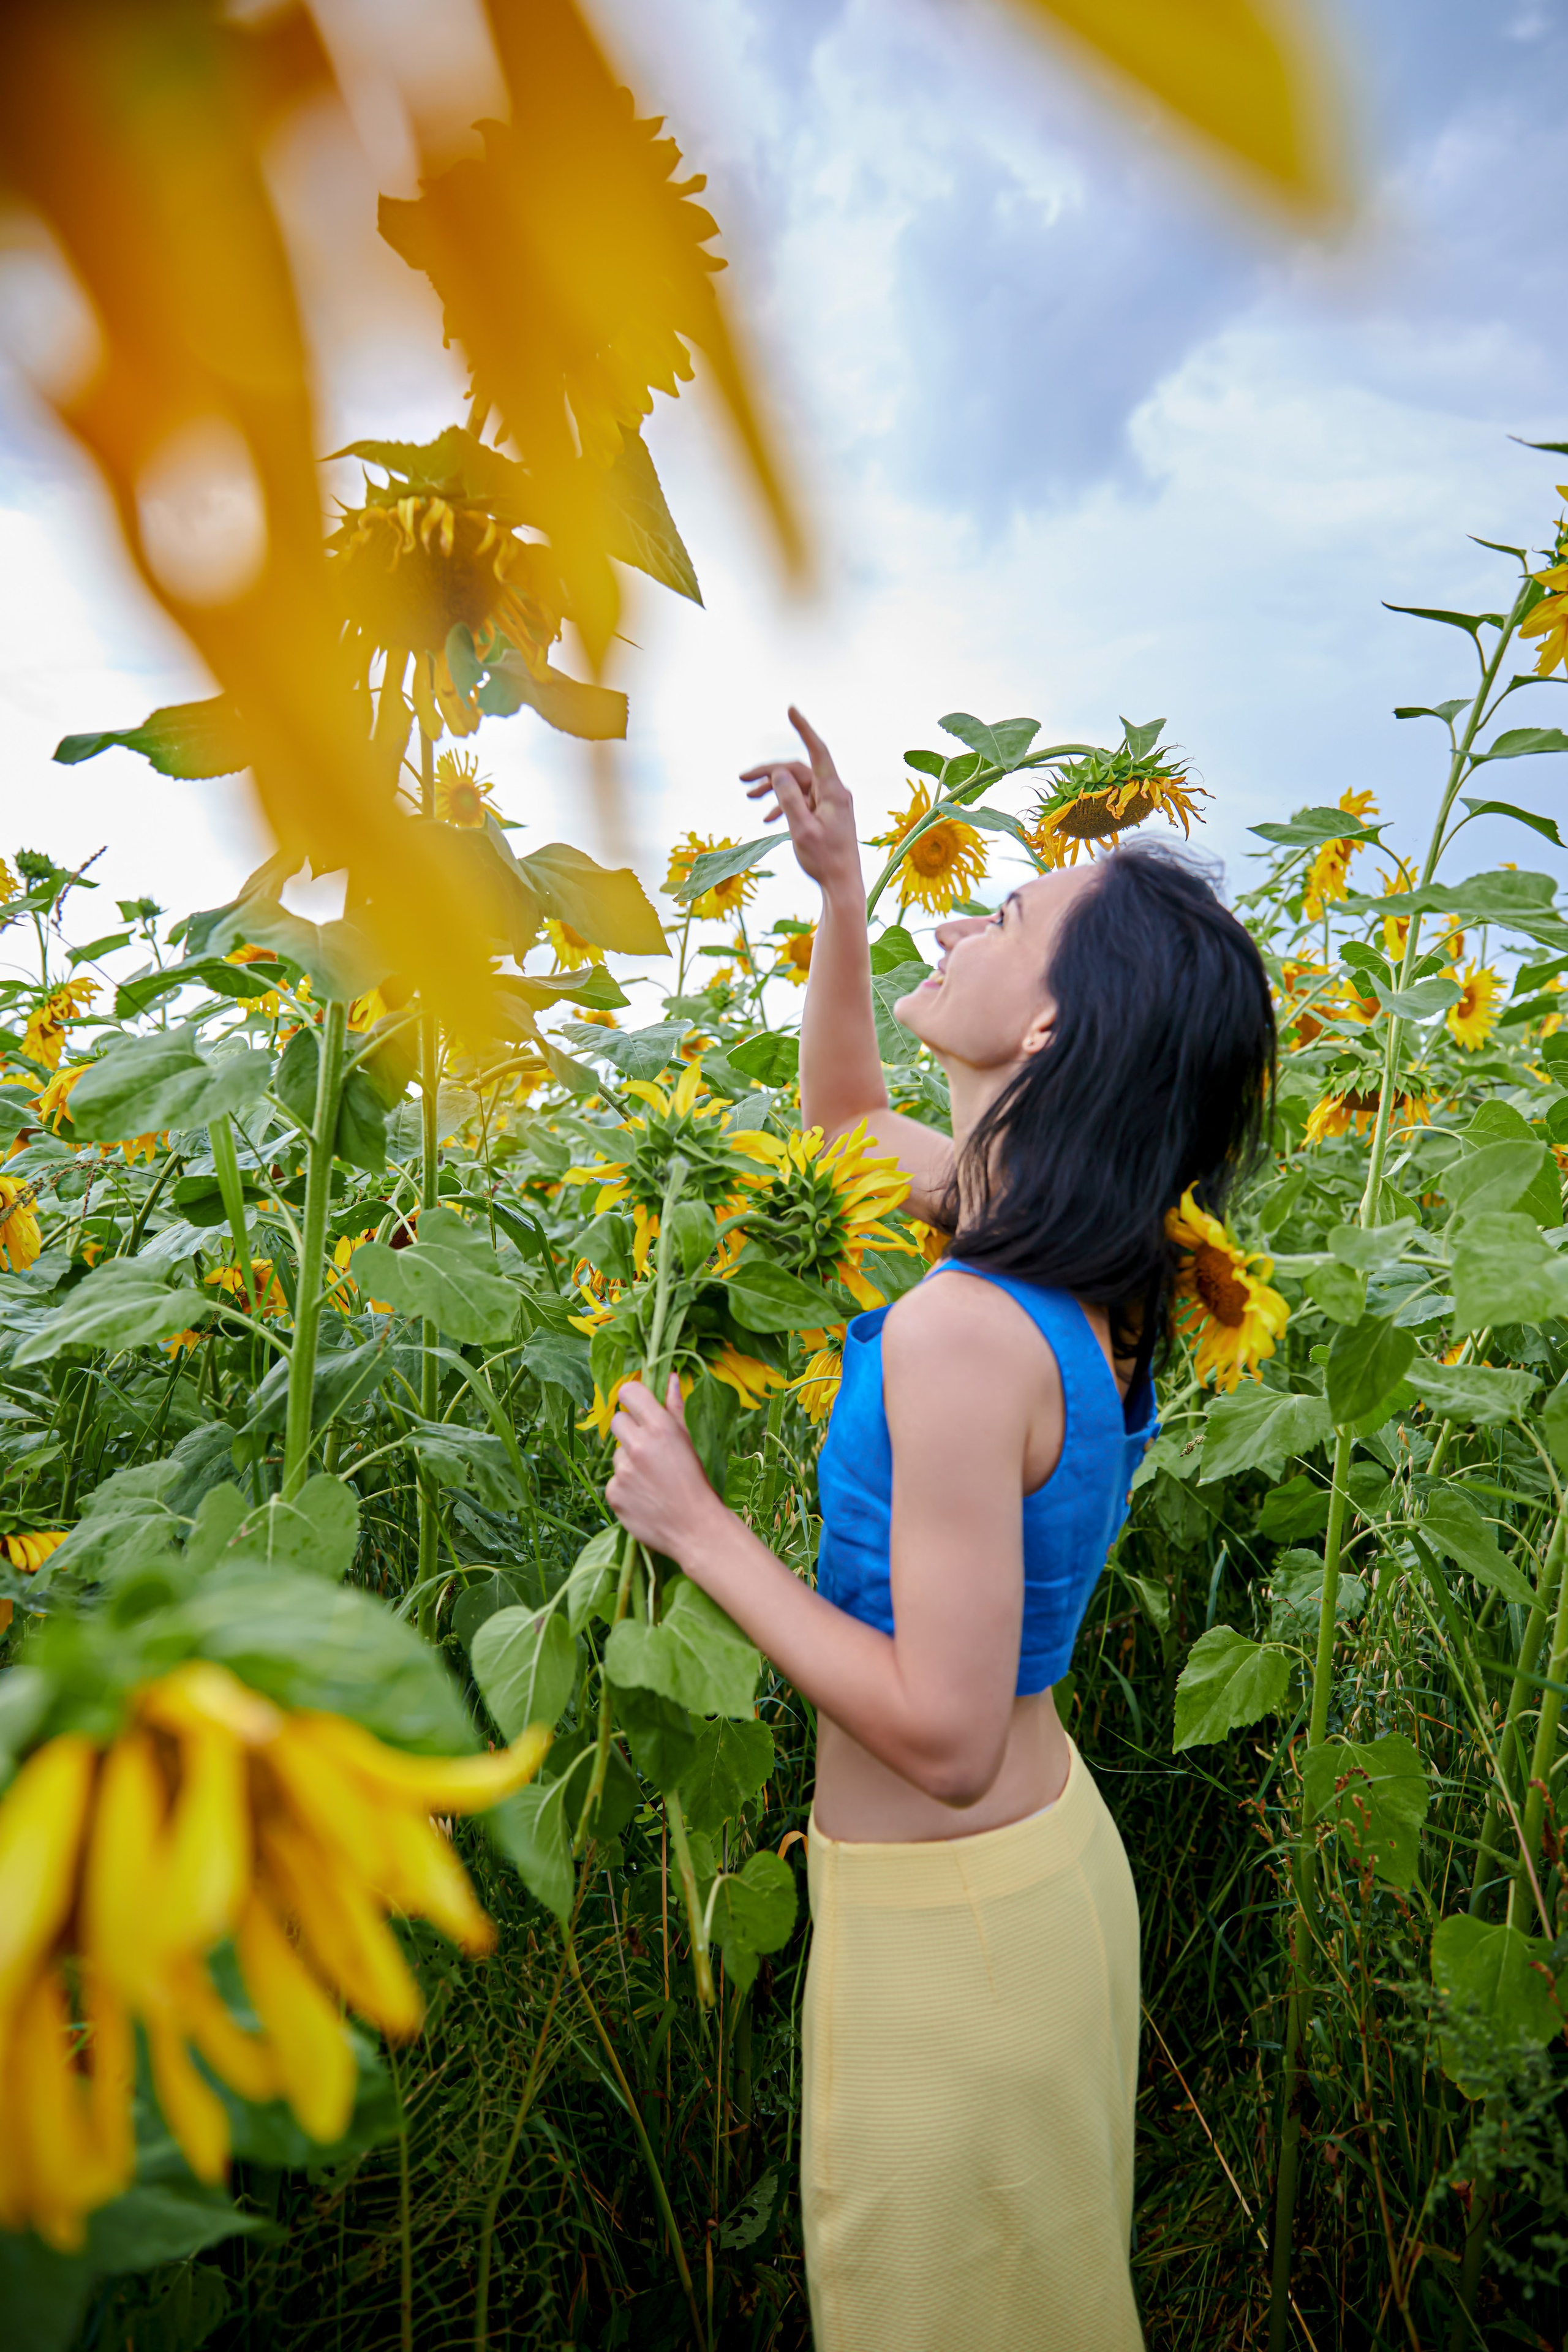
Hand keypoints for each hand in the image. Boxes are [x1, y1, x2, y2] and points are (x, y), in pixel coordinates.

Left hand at [606, 1376, 722, 1559]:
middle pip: (617, 1420)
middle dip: (630, 1430)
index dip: (631, 1398)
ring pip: (617, 1454)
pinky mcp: (613, 1493)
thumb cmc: (698, 1482)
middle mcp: (638, 1445)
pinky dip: (626, 1486)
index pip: (628, 1392)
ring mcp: (623, 1471)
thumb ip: (676, 1408)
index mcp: (661, 1427)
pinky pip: (614, 1480)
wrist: (696, 1529)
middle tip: (649, 1449)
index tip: (637, 1407)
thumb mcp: (691, 1441)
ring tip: (653, 1480)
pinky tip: (645, 1496)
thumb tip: (671, 1378)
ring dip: (629, 1462)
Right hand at [740, 707, 862, 896]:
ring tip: (749, 797)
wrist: (842, 884)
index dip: (803, 729)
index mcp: (833, 792)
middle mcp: (834, 793)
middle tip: (742, 780)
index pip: (817, 751)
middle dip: (770, 773)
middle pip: (799, 770)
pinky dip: (784, 804)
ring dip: (774, 789)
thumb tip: (779, 772)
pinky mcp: (826, 815)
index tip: (791, 709)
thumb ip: (788, 799)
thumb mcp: (800, 829)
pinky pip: (803, 801)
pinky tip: (767, 818)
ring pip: (798, 785)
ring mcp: (831, 804)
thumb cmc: (824, 860)